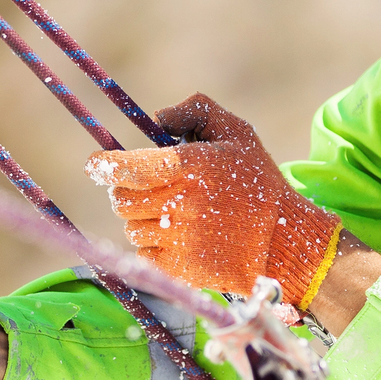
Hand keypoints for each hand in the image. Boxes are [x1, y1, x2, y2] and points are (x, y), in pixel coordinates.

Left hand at [87, 94, 341, 308]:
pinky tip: (178, 239)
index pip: (127, 169)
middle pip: (122, 200)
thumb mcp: (238, 133)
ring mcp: (179, 239)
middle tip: (146, 190)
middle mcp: (180, 203)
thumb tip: (158, 118)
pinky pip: (144, 254)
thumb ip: (197, 111)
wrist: (284, 242)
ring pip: (131, 227)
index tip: (96, 165)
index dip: (104, 167)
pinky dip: (153, 246)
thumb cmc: (260, 184)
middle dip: (127, 192)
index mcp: (190, 167)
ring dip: (143, 220)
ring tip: (173, 215)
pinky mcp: (181, 268)